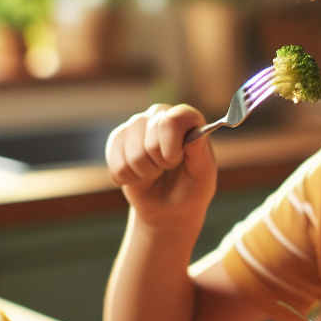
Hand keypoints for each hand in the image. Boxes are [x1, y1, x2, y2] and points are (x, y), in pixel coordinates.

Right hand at [106, 104, 216, 227]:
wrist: (168, 206)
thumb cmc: (190, 189)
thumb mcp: (203, 176)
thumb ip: (200, 154)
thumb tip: (194, 137)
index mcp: (187, 119)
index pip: (173, 119)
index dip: (171, 146)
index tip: (175, 160)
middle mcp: (161, 114)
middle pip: (150, 138)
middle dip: (159, 164)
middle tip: (167, 168)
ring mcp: (137, 124)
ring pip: (132, 153)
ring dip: (144, 172)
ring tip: (154, 172)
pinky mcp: (118, 138)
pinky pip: (116, 163)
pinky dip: (128, 177)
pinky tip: (138, 175)